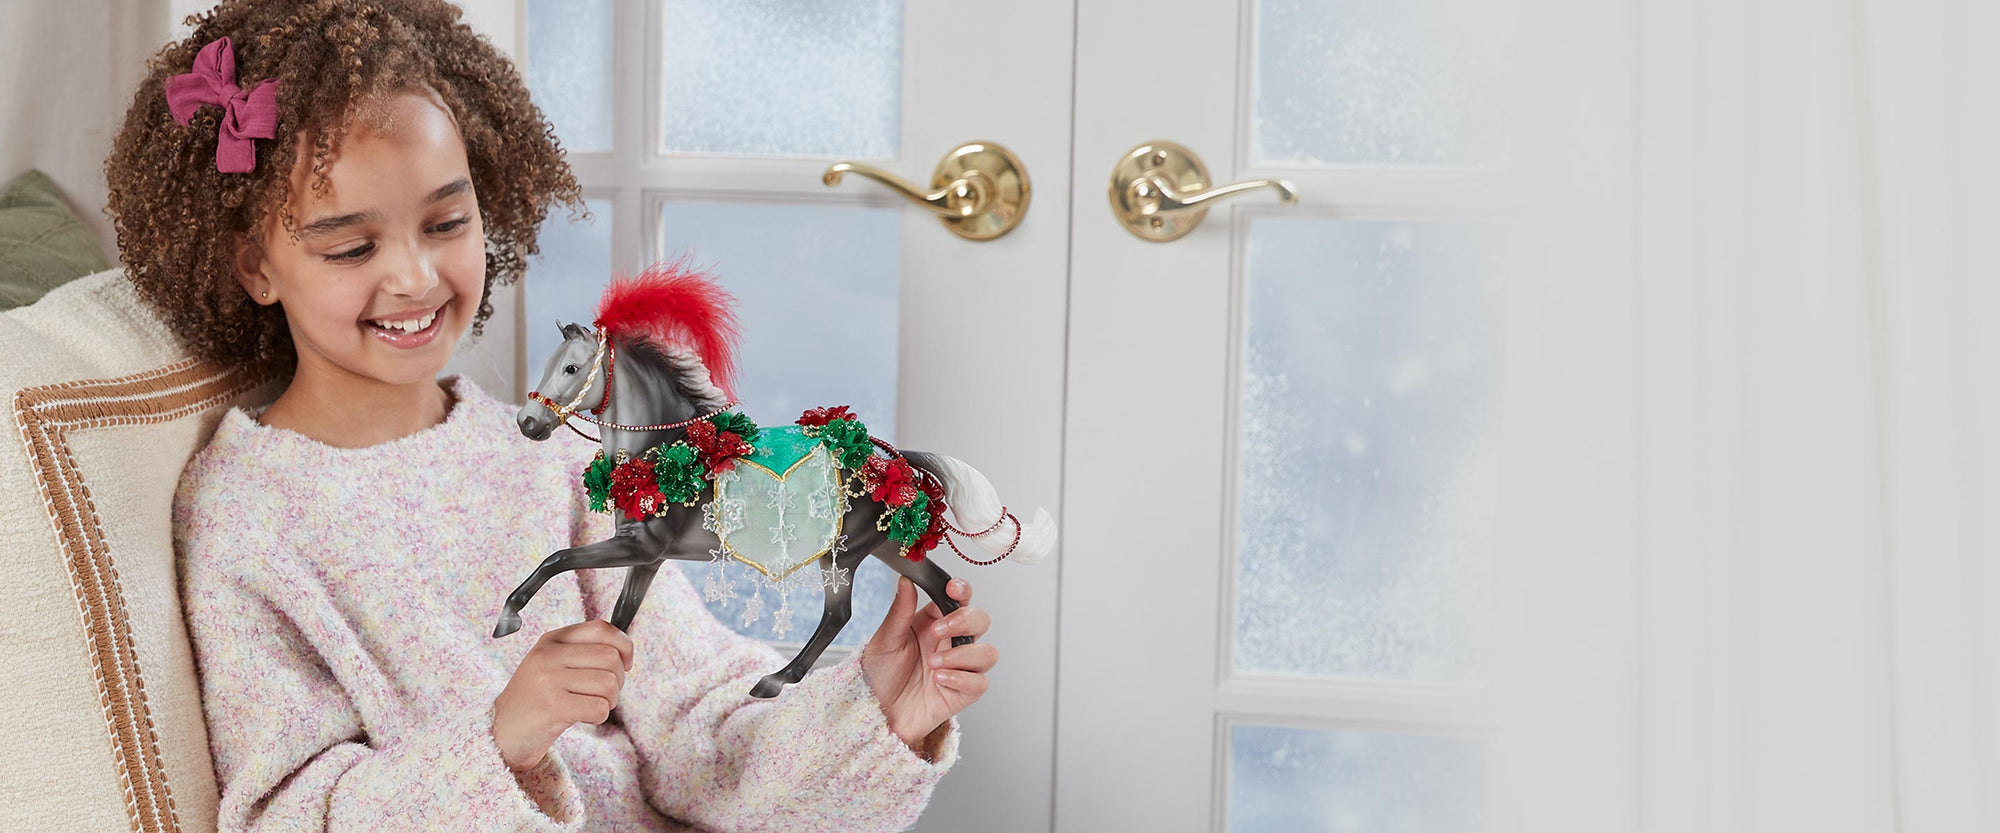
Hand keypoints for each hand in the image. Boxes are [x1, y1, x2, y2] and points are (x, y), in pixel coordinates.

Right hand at [493, 619, 632, 770]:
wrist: (501, 733)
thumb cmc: (535, 699)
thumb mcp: (551, 664)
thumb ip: (582, 652)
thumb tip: (625, 650)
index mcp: (552, 639)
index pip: (602, 628)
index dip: (624, 645)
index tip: (626, 664)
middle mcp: (549, 655)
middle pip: (610, 657)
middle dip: (618, 680)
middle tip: (604, 693)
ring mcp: (549, 679)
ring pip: (608, 684)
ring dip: (609, 701)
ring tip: (590, 706)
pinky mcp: (552, 706)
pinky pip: (599, 708)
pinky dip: (599, 717)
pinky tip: (582, 718)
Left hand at [860, 577, 995, 754]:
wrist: (876, 713)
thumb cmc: (880, 676)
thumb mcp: (884, 641)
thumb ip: (898, 611)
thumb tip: (906, 581)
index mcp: (933, 622)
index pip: (959, 599)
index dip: (962, 591)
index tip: (952, 589)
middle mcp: (951, 642)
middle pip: (981, 621)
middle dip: (964, 622)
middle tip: (939, 631)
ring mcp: (960, 668)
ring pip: (987, 653)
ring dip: (962, 655)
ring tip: (934, 664)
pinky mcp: (963, 693)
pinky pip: (979, 683)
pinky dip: (960, 679)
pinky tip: (939, 680)